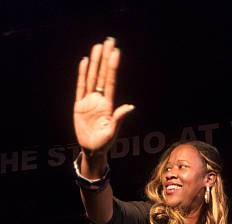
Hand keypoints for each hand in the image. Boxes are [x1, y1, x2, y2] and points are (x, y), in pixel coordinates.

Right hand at [74, 38, 133, 156]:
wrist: (91, 150)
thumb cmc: (104, 143)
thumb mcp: (112, 132)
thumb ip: (118, 118)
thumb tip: (129, 107)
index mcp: (108, 105)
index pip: (110, 81)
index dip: (112, 67)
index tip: (116, 52)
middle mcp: (99, 100)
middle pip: (102, 74)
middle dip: (105, 58)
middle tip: (109, 41)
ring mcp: (89, 101)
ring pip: (91, 77)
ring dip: (94, 62)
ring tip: (97, 46)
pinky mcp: (79, 105)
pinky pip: (80, 86)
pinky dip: (82, 74)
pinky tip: (84, 62)